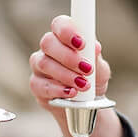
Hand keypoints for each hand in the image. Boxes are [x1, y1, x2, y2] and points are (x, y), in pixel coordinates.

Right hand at [27, 15, 124, 136]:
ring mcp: (39, 68)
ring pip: (41, 63)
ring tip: (81, 86)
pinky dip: (55, 90)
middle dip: (67, 56)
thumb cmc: (95, 85)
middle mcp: (48, 49)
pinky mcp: (36, 88)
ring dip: (63, 75)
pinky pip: (38, 85)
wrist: (87, 113)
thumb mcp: (101, 73)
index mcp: (67, 38)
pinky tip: (69, 95)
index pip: (60, 22)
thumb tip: (93, 48)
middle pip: (46, 41)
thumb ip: (96, 60)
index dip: (67, 29)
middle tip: (86, 71)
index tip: (82, 41)